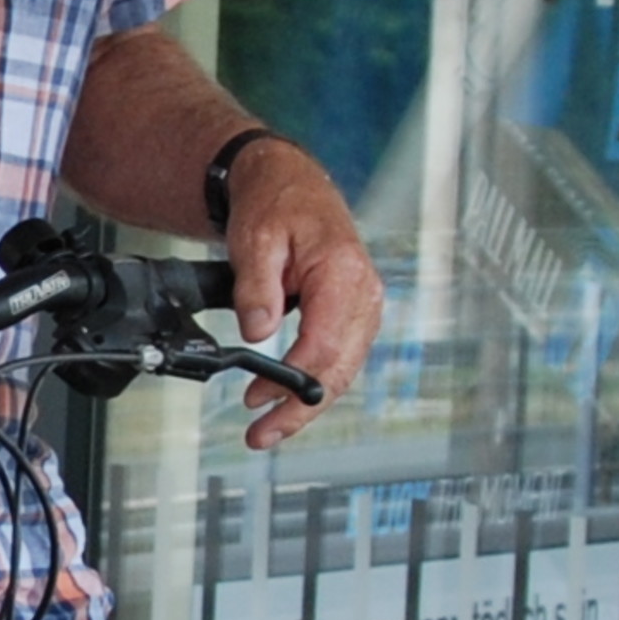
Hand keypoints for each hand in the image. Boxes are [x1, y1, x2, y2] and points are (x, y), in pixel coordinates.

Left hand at [226, 143, 381, 451]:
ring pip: (342, 371)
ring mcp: (363, 306)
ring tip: (268, 428)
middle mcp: (364, 294)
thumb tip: (258, 331)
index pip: (324, 344)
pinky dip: (313, 383)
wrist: (289, 183)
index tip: (258, 400)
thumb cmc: (276, 203)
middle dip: (300, 409)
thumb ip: (257, 287)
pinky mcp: (353, 313)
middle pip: (339, 369)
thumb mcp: (254, 239)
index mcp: (344, 274)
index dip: (291, 380)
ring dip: (306, 404)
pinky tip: (286, 400)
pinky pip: (339, 358)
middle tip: (262, 435)